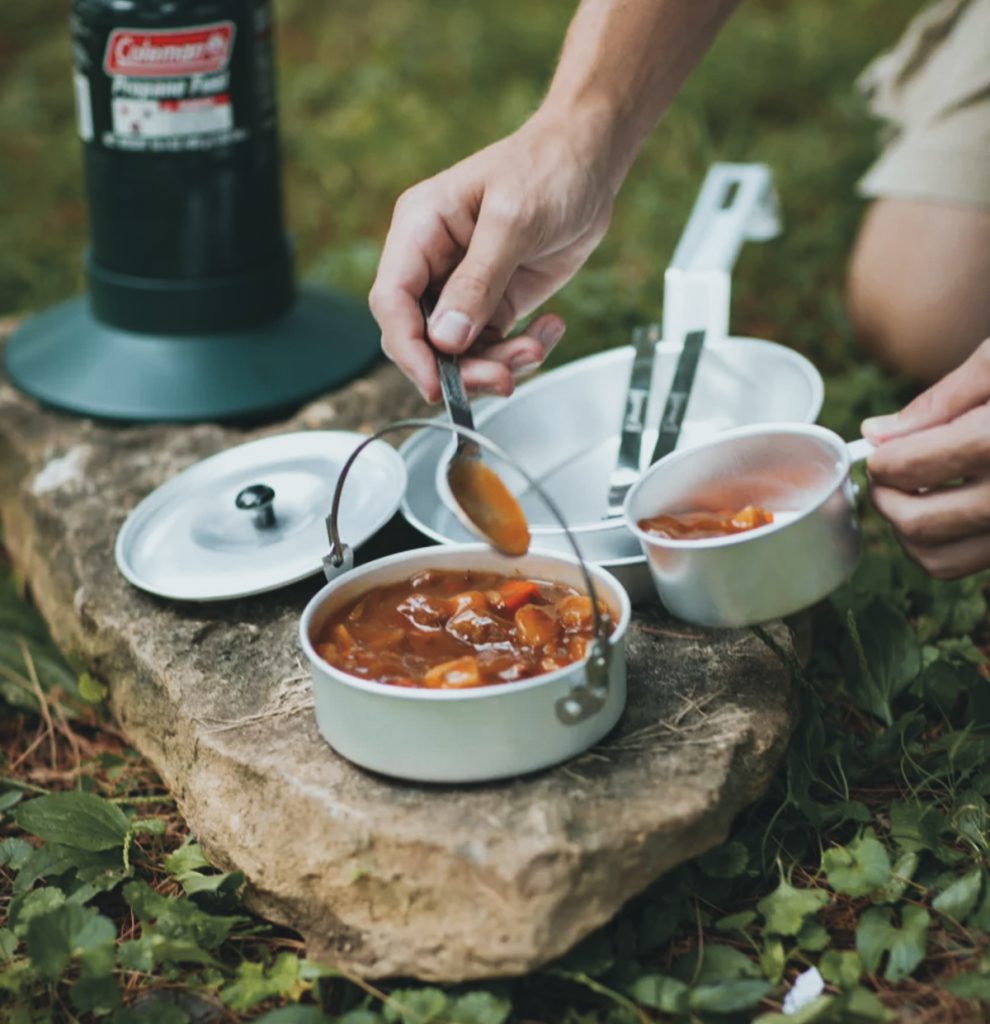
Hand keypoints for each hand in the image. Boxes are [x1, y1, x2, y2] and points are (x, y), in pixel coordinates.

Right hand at [369, 107, 620, 401]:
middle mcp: (433, 262)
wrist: (591, 162)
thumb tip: (447, 338)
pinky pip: (493, 346)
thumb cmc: (548, 167)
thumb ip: (478, 281)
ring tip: (534, 351)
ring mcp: (463, 286)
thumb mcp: (513, 221)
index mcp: (420, 229)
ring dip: (496, 364)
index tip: (437, 384)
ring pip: (459, 352)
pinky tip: (548, 329)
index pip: (393, 301)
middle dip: (460, 367)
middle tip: (502, 379)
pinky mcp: (494, 302)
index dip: (409, 348)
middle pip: (423, 337)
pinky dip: (520, 351)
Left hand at [861, 338, 989, 577]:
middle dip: (885, 496)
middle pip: (916, 522)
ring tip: (915, 493)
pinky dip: (940, 545)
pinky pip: (964, 565)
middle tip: (888, 472)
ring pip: (935, 559)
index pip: (908, 466)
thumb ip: (940, 400)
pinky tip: (949, 509)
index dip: (879, 459)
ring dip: (907, 529)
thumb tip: (876, 432)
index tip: (880, 448)